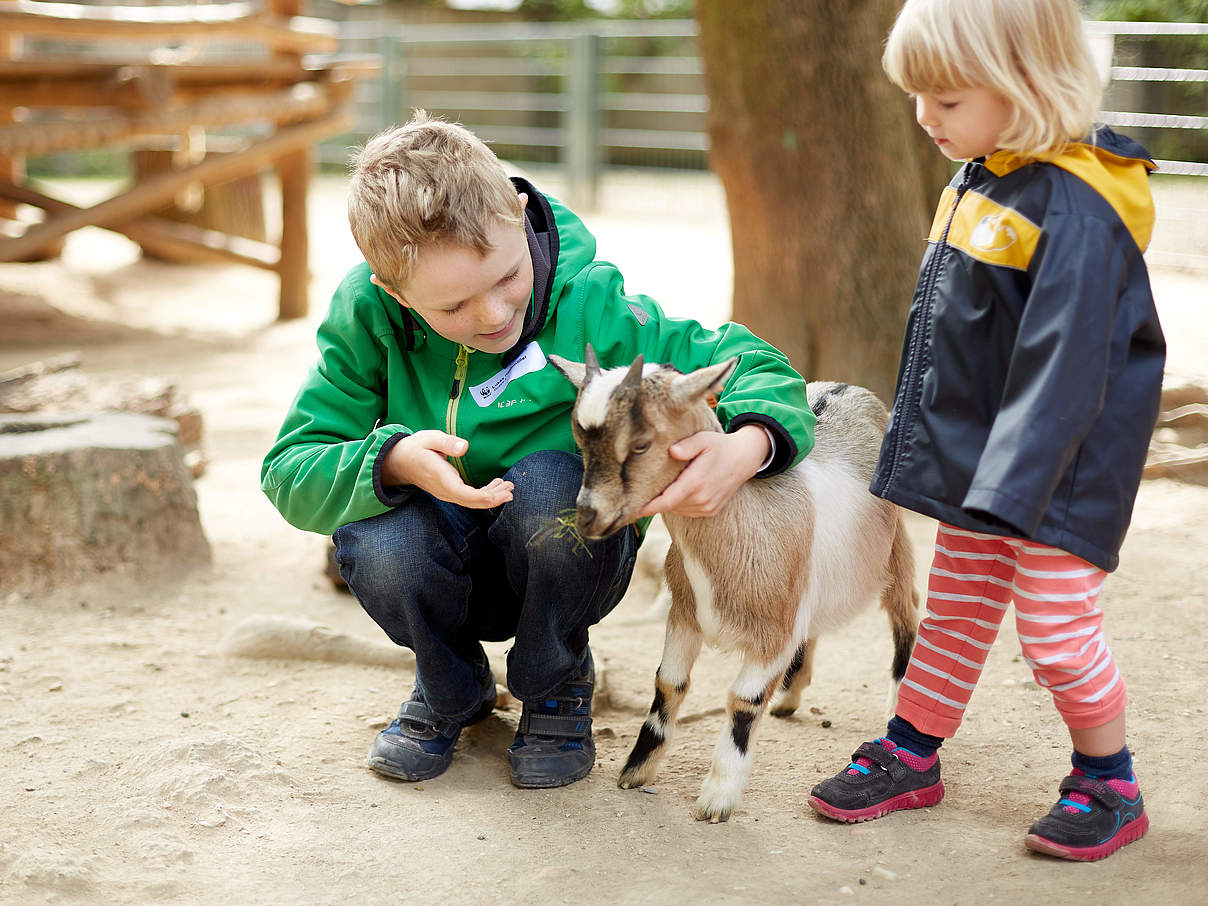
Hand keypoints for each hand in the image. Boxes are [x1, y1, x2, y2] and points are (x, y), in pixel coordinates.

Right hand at [383, 430, 513, 508]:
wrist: (399, 461)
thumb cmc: (415, 448)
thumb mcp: (429, 438)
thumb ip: (447, 443)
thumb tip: (464, 447)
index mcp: (441, 478)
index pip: (465, 495)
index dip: (485, 497)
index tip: (502, 493)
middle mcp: (445, 490)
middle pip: (472, 502)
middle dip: (494, 498)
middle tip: (511, 490)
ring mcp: (447, 493)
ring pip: (472, 501)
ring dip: (492, 496)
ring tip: (508, 487)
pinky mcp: (449, 491)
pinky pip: (469, 497)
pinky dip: (484, 493)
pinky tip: (496, 486)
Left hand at [637, 424, 769, 518]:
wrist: (743, 459)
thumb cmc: (719, 446)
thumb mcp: (704, 439)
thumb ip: (687, 446)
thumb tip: (672, 451)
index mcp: (697, 482)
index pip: (667, 501)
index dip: (649, 507)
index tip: (632, 510)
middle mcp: (702, 498)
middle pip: (670, 505)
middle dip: (656, 500)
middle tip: (643, 489)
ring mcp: (708, 507)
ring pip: (677, 510)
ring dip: (669, 502)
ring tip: (664, 487)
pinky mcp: (711, 511)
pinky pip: (687, 512)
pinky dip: (679, 505)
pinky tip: (679, 491)